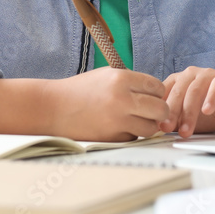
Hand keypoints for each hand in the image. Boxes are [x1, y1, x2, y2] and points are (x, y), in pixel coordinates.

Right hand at [39, 68, 168, 141]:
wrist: (54, 108)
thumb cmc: (81, 90)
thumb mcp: (107, 75)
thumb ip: (131, 81)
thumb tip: (157, 92)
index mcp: (121, 79)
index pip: (157, 87)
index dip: (157, 92)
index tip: (152, 95)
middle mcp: (122, 99)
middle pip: (160, 109)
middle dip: (159, 111)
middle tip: (153, 111)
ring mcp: (117, 121)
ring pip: (151, 127)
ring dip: (147, 125)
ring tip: (136, 119)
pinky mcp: (112, 138)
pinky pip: (134, 137)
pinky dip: (131, 134)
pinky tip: (119, 126)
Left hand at [159, 67, 214, 137]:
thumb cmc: (214, 113)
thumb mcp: (190, 120)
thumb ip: (175, 121)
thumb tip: (155, 130)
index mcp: (179, 81)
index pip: (164, 93)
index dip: (158, 109)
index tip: (155, 127)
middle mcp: (191, 74)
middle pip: (177, 91)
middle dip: (171, 112)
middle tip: (166, 128)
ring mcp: (208, 74)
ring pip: (194, 91)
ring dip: (189, 112)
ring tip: (186, 130)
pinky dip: (210, 98)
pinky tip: (207, 111)